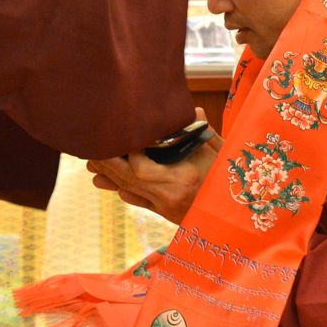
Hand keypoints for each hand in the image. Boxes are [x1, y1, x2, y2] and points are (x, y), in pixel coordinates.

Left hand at [87, 109, 222, 222]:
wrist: (236, 217)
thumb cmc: (230, 181)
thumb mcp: (221, 153)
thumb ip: (203, 132)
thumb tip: (194, 110)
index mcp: (182, 181)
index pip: (143, 170)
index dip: (128, 156)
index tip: (124, 138)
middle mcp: (169, 198)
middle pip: (129, 181)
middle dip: (108, 165)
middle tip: (90, 150)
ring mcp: (165, 209)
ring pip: (130, 192)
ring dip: (110, 177)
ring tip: (92, 164)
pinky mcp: (164, 215)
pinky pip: (138, 201)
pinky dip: (122, 190)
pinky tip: (107, 182)